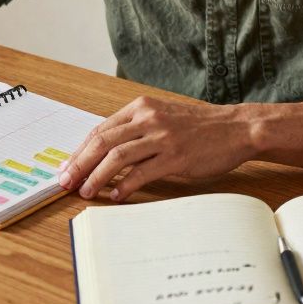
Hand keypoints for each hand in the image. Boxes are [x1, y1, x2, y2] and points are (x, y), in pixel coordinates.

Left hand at [57, 96, 258, 201]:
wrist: (237, 128)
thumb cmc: (200, 127)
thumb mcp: (163, 118)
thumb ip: (137, 130)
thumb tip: (105, 153)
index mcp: (141, 107)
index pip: (100, 129)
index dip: (79, 150)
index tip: (66, 166)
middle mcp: (148, 118)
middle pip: (102, 141)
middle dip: (79, 164)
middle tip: (65, 181)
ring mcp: (162, 137)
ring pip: (117, 156)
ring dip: (96, 176)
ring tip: (85, 191)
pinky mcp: (176, 156)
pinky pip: (142, 172)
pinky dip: (125, 186)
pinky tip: (116, 196)